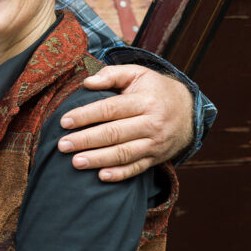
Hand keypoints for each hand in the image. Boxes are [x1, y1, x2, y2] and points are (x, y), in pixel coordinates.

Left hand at [57, 64, 192, 181]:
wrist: (188, 110)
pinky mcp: (156, 158)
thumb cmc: (154, 89)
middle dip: (86, 140)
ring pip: (124, 154)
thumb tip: (87, 82)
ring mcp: (155, 143)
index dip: (86, 115)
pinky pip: (137, 169)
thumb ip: (111, 74)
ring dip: (98, 159)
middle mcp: (152, 123)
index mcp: (145, 101)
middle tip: (63, 145)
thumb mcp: (137, 73)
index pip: (111, 109)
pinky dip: (120, 174)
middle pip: (114, 134)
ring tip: (75, 162)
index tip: (65, 121)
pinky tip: (101, 176)